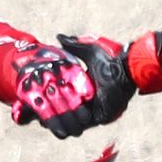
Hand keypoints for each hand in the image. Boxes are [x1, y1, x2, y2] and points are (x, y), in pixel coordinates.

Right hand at [10, 38, 133, 137]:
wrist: (125, 73)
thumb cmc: (110, 62)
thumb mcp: (89, 52)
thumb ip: (74, 46)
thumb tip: (58, 36)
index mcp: (84, 88)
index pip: (64, 96)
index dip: (51, 98)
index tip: (37, 97)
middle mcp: (88, 101)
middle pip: (66, 109)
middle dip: (52, 112)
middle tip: (37, 112)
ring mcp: (94, 110)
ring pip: (73, 119)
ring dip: (59, 120)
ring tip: (43, 121)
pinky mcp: (100, 118)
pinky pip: (83, 125)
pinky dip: (71, 124)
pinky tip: (58, 125)